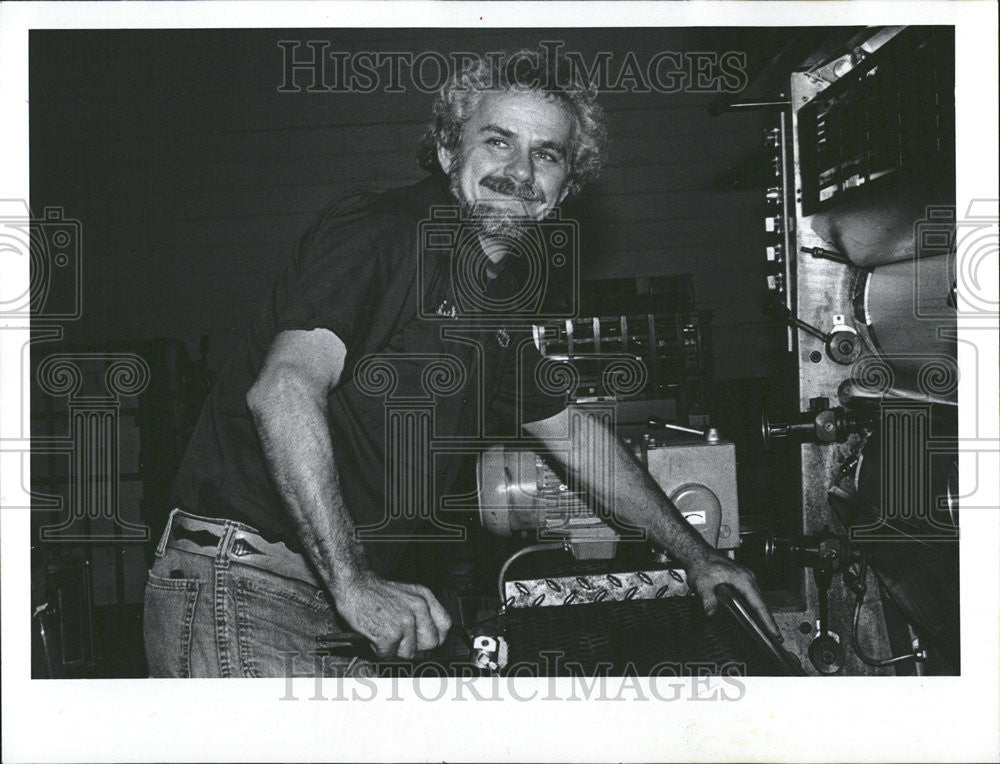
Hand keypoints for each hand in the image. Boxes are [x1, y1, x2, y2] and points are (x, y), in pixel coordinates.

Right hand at [332, 571, 452, 659]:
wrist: (353, 585)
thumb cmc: (376, 592)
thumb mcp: (408, 594)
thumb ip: (422, 613)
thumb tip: (430, 638)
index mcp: (425, 597)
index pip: (445, 626)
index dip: (436, 636)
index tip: (425, 640)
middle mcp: (418, 608)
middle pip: (431, 643)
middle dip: (415, 646)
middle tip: (400, 640)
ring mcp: (405, 622)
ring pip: (409, 653)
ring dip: (394, 649)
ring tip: (384, 633)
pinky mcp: (389, 635)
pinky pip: (388, 655)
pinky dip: (378, 650)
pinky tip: (374, 635)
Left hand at [685, 551, 781, 642]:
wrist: (698, 554)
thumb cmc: (702, 564)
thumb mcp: (703, 585)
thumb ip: (708, 600)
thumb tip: (711, 614)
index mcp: (743, 580)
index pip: (759, 604)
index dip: (767, 621)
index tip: (774, 633)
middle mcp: (748, 579)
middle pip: (762, 604)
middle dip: (769, 621)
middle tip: (775, 639)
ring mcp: (745, 579)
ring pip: (758, 600)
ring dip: (763, 615)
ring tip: (769, 632)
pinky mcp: (741, 581)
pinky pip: (752, 597)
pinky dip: (756, 608)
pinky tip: (756, 617)